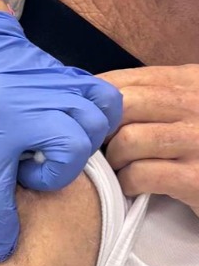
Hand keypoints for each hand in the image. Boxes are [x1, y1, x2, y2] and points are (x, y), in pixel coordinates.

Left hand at [0, 11, 122, 262]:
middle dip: (54, 173)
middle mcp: (29, 106)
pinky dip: (102, 116)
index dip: (2, 222)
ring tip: (51, 146)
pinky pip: (106, 99)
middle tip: (30, 167)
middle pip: (69, 152)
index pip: (2, 185)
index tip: (2, 243)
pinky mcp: (68, 77)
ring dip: (77, 146)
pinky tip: (78, 124)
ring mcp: (54, 89)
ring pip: (93, 127)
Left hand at [101, 65, 198, 216]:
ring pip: (129, 139)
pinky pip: (142, 173)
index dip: (93, 97)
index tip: (79, 114)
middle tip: (96, 145)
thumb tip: (90, 90)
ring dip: (114, 158)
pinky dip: (128, 182)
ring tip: (119, 168)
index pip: (125, 79)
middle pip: (123, 106)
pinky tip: (133, 186)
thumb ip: (152, 93)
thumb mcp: (188, 105)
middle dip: (100, 128)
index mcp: (192, 81)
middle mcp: (198, 104)